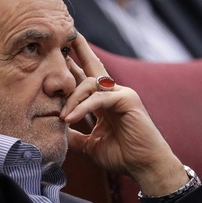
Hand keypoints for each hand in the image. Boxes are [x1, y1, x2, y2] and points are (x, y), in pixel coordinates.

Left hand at [60, 33, 188, 195]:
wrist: (143, 167)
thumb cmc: (121, 156)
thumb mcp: (90, 145)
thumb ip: (74, 136)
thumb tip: (58, 131)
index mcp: (104, 103)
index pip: (86, 81)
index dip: (73, 69)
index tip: (58, 59)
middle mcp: (113, 94)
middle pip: (93, 66)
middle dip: (79, 50)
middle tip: (66, 36)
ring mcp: (122, 94)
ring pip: (90, 83)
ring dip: (73, 98)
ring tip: (62, 116)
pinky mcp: (127, 100)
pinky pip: (100, 98)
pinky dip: (84, 107)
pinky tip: (71, 118)